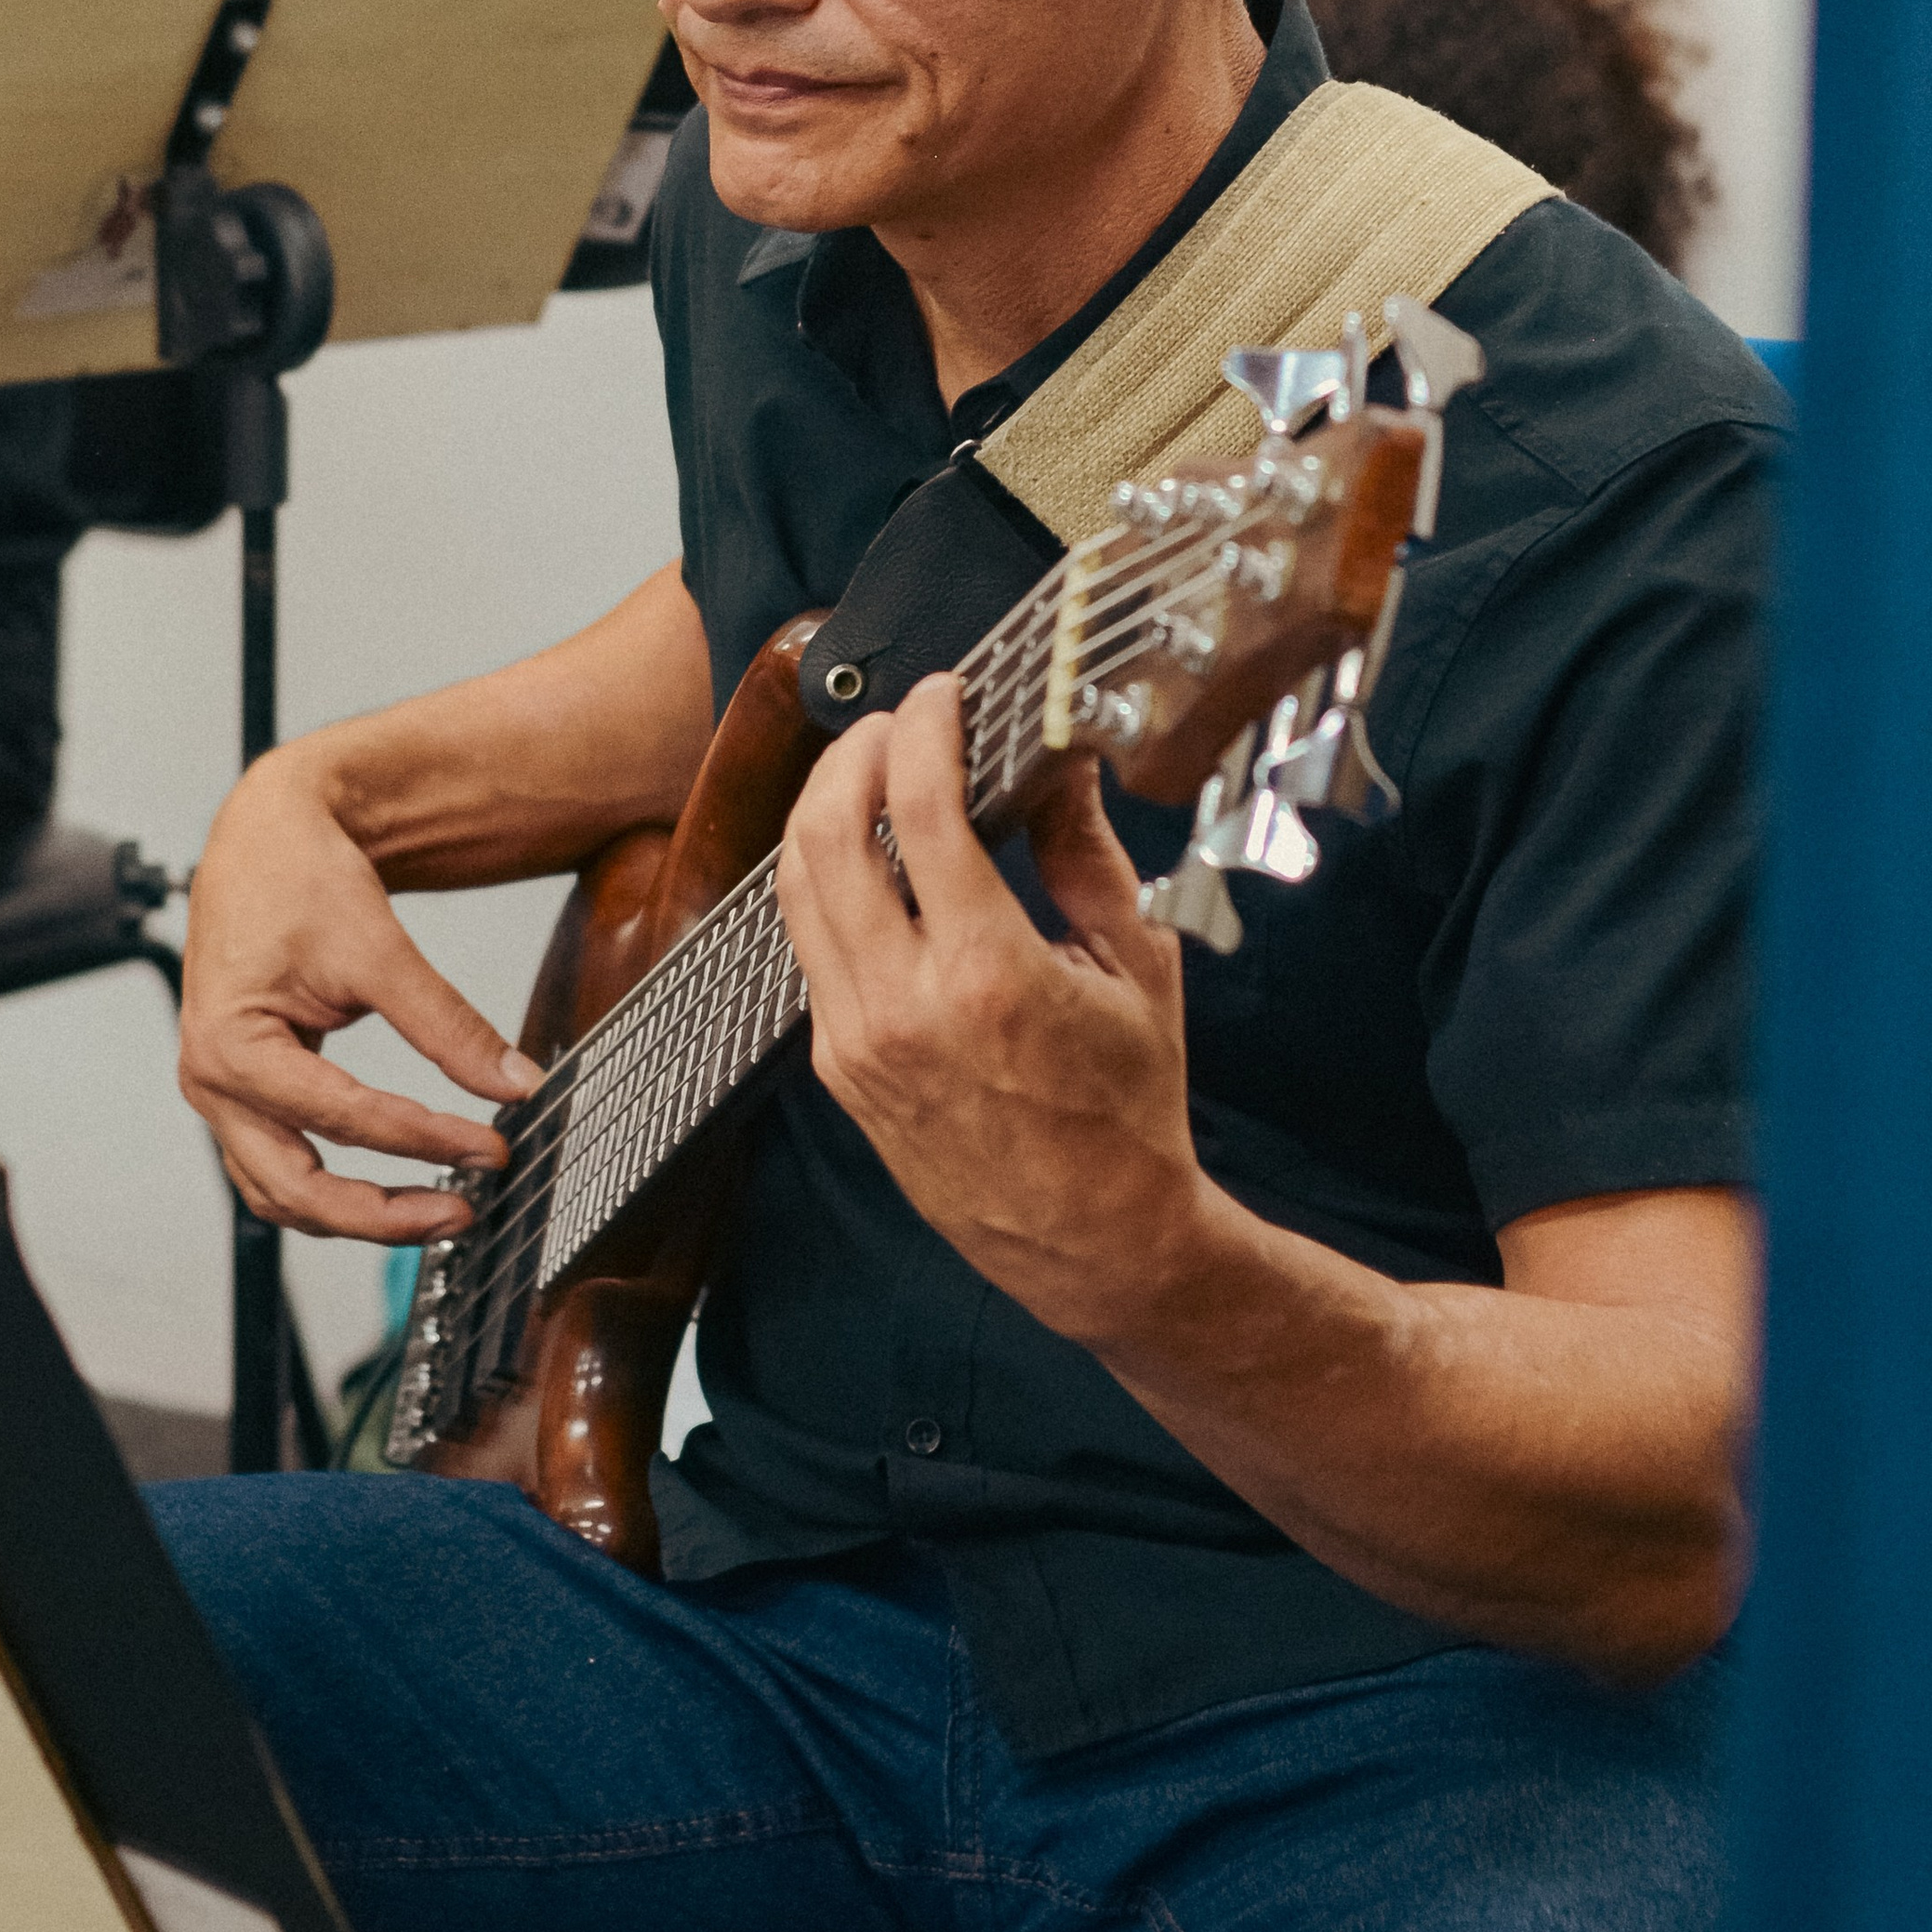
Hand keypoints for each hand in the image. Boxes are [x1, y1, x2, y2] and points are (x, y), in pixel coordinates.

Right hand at [179, 750, 540, 1240]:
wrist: (264, 836)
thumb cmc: (298, 877)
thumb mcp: (379, 948)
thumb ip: (446, 1025)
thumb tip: (514, 1083)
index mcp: (232, 1049)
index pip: (344, 1119)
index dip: (427, 1141)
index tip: (491, 1150)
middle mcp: (213, 1083)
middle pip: (297, 1191)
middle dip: (382, 1214)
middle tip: (461, 1212)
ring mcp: (221, 1093)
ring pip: (283, 1193)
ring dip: (358, 1213)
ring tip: (437, 1209)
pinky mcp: (243, 1090)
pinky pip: (280, 1165)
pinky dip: (332, 1186)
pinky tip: (391, 1186)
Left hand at [776, 674, 1208, 1346]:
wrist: (1093, 1239)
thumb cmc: (1130, 1110)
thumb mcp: (1135, 966)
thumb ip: (1085, 851)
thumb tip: (1059, 759)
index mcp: (987, 976)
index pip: (921, 812)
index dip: (925, 731)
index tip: (944, 693)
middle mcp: (903, 1007)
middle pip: (828, 835)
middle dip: (853, 754)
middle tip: (896, 723)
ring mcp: (857, 1041)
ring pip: (796, 886)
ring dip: (824, 809)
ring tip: (873, 771)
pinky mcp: (838, 1066)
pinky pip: (809, 945)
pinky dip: (826, 880)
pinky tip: (869, 855)